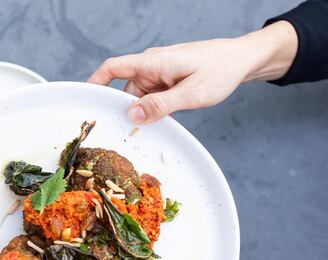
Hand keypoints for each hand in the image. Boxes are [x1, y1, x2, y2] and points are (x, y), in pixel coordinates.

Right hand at [88, 21, 297, 123]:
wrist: (243, 59)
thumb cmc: (221, 70)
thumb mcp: (192, 93)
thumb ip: (161, 106)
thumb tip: (133, 116)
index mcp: (153, 62)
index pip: (113, 68)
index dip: (94, 83)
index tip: (84, 100)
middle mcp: (153, 65)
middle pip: (125, 89)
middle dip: (123, 110)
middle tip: (122, 133)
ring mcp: (160, 72)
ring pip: (139, 96)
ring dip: (143, 112)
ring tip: (150, 129)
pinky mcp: (168, 79)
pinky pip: (152, 96)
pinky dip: (153, 109)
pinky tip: (161, 121)